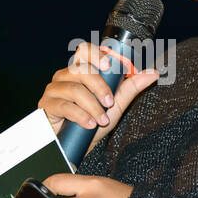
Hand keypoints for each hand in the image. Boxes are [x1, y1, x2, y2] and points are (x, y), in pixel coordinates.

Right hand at [37, 42, 158, 153]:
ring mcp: (53, 90)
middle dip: (99, 87)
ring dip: (92, 106)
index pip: (84, 51)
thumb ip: (131, 87)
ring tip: (101, 120)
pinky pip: (64, 105)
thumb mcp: (115, 105)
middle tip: (110, 103)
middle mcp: (64, 76)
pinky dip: (80, 115)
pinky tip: (89, 124)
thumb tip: (152, 73)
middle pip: (81, 69)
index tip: (108, 65)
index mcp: (80, 71)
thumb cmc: (91, 122)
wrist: (72, 146)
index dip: (96, 53)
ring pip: (74, 89)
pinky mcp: (46, 105)